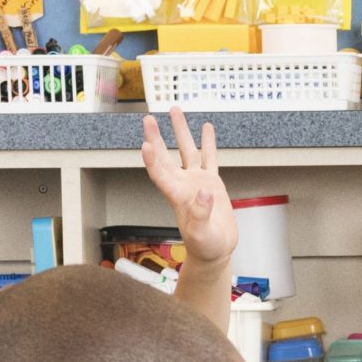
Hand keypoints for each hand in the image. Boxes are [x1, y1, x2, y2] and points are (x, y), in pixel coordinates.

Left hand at [143, 109, 237, 265]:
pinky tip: (206, 127)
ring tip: (175, 111)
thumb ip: (201, 215)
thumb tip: (205, 193)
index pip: (160, 174)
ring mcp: (196, 181)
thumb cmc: (205, 246)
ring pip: (186, 150)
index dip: (152, 160)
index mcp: (178, 197)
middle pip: (166, 156)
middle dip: (157, 138)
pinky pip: (208, 157)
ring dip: (180, 131)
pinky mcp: (211, 182)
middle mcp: (183, 185)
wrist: (215, 250)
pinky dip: (207, 142)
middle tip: (149, 119)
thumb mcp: (203, 235)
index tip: (145, 144)